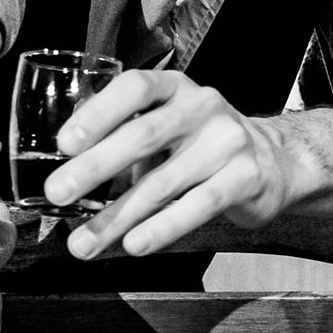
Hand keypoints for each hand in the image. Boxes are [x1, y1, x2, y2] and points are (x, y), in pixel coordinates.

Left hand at [45, 71, 296, 258]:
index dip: (98, 113)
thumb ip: (125, 139)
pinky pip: (197, 206)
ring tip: (85, 242)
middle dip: (95, 167)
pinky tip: (135, 244)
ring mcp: (227, 143)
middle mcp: (202, 108)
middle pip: (143, 135)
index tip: (65, 144)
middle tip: (58, 193)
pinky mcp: (245, 178)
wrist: (274, 161)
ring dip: (118, 216)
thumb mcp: (168, 126)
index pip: (135, 88)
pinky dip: (162, 228)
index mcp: (175, 89)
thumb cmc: (202, 145)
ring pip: (163, 182)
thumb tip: (66, 177)